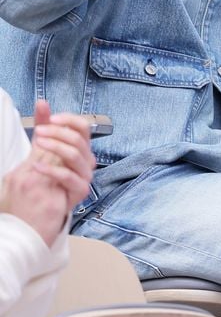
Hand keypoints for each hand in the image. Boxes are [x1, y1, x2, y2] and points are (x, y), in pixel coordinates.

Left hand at [0, 100, 95, 245]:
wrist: (39, 215)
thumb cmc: (42, 179)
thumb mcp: (41, 148)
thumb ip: (44, 125)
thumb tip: (42, 102)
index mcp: (80, 147)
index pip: (83, 126)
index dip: (69, 120)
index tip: (51, 119)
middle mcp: (86, 160)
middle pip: (79, 139)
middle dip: (58, 132)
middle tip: (39, 133)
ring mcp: (84, 176)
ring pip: (76, 155)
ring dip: (56, 146)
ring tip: (39, 143)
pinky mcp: (79, 192)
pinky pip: (69, 177)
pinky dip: (52, 170)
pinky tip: (36, 167)